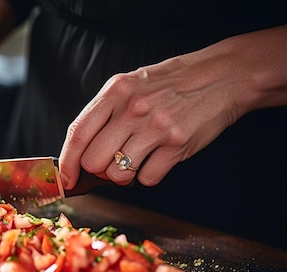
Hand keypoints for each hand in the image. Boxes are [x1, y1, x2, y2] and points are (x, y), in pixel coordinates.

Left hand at [58, 50, 238, 189]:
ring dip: (124, 176)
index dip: (67, 163)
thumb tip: (79, 154)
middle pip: (94, 161)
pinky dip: (150, 175)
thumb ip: (104, 114)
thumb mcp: (130, 86)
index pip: (77, 134)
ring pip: (118, 175)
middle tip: (114, 161)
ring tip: (138, 158)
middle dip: (99, 170)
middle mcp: (132, 108)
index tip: (65, 180)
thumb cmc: (170, 85)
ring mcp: (155, 127)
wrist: (221, 77)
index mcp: (115, 91)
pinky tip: (160, 157)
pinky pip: (147, 179)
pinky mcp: (177, 144)